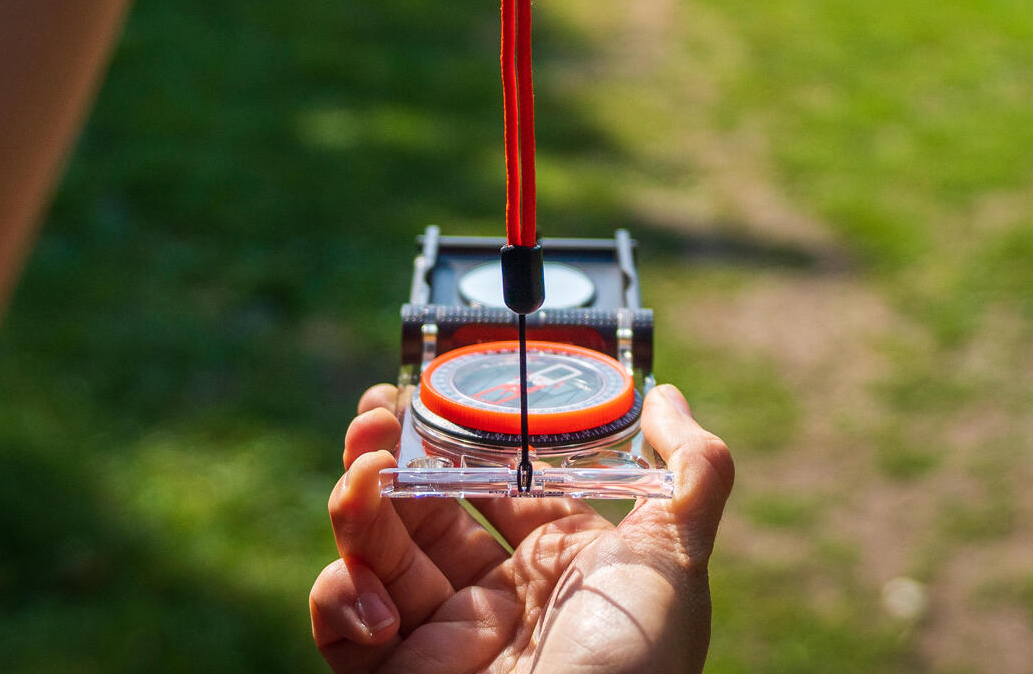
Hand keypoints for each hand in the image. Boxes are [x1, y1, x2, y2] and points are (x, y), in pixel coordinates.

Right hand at [309, 382, 732, 673]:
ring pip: (374, 552)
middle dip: (390, 454)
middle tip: (375, 412)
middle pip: (424, 506)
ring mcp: (440, 637)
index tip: (432, 387)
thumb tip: (667, 395)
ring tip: (360, 477)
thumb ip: (691, 471)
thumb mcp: (678, 563)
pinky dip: (341, 599)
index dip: (463, 432)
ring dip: (357, 506)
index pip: (498, 477)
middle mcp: (496, 595)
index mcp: (559, 561)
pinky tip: (378, 599)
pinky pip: (341, 625)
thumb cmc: (635, 669)